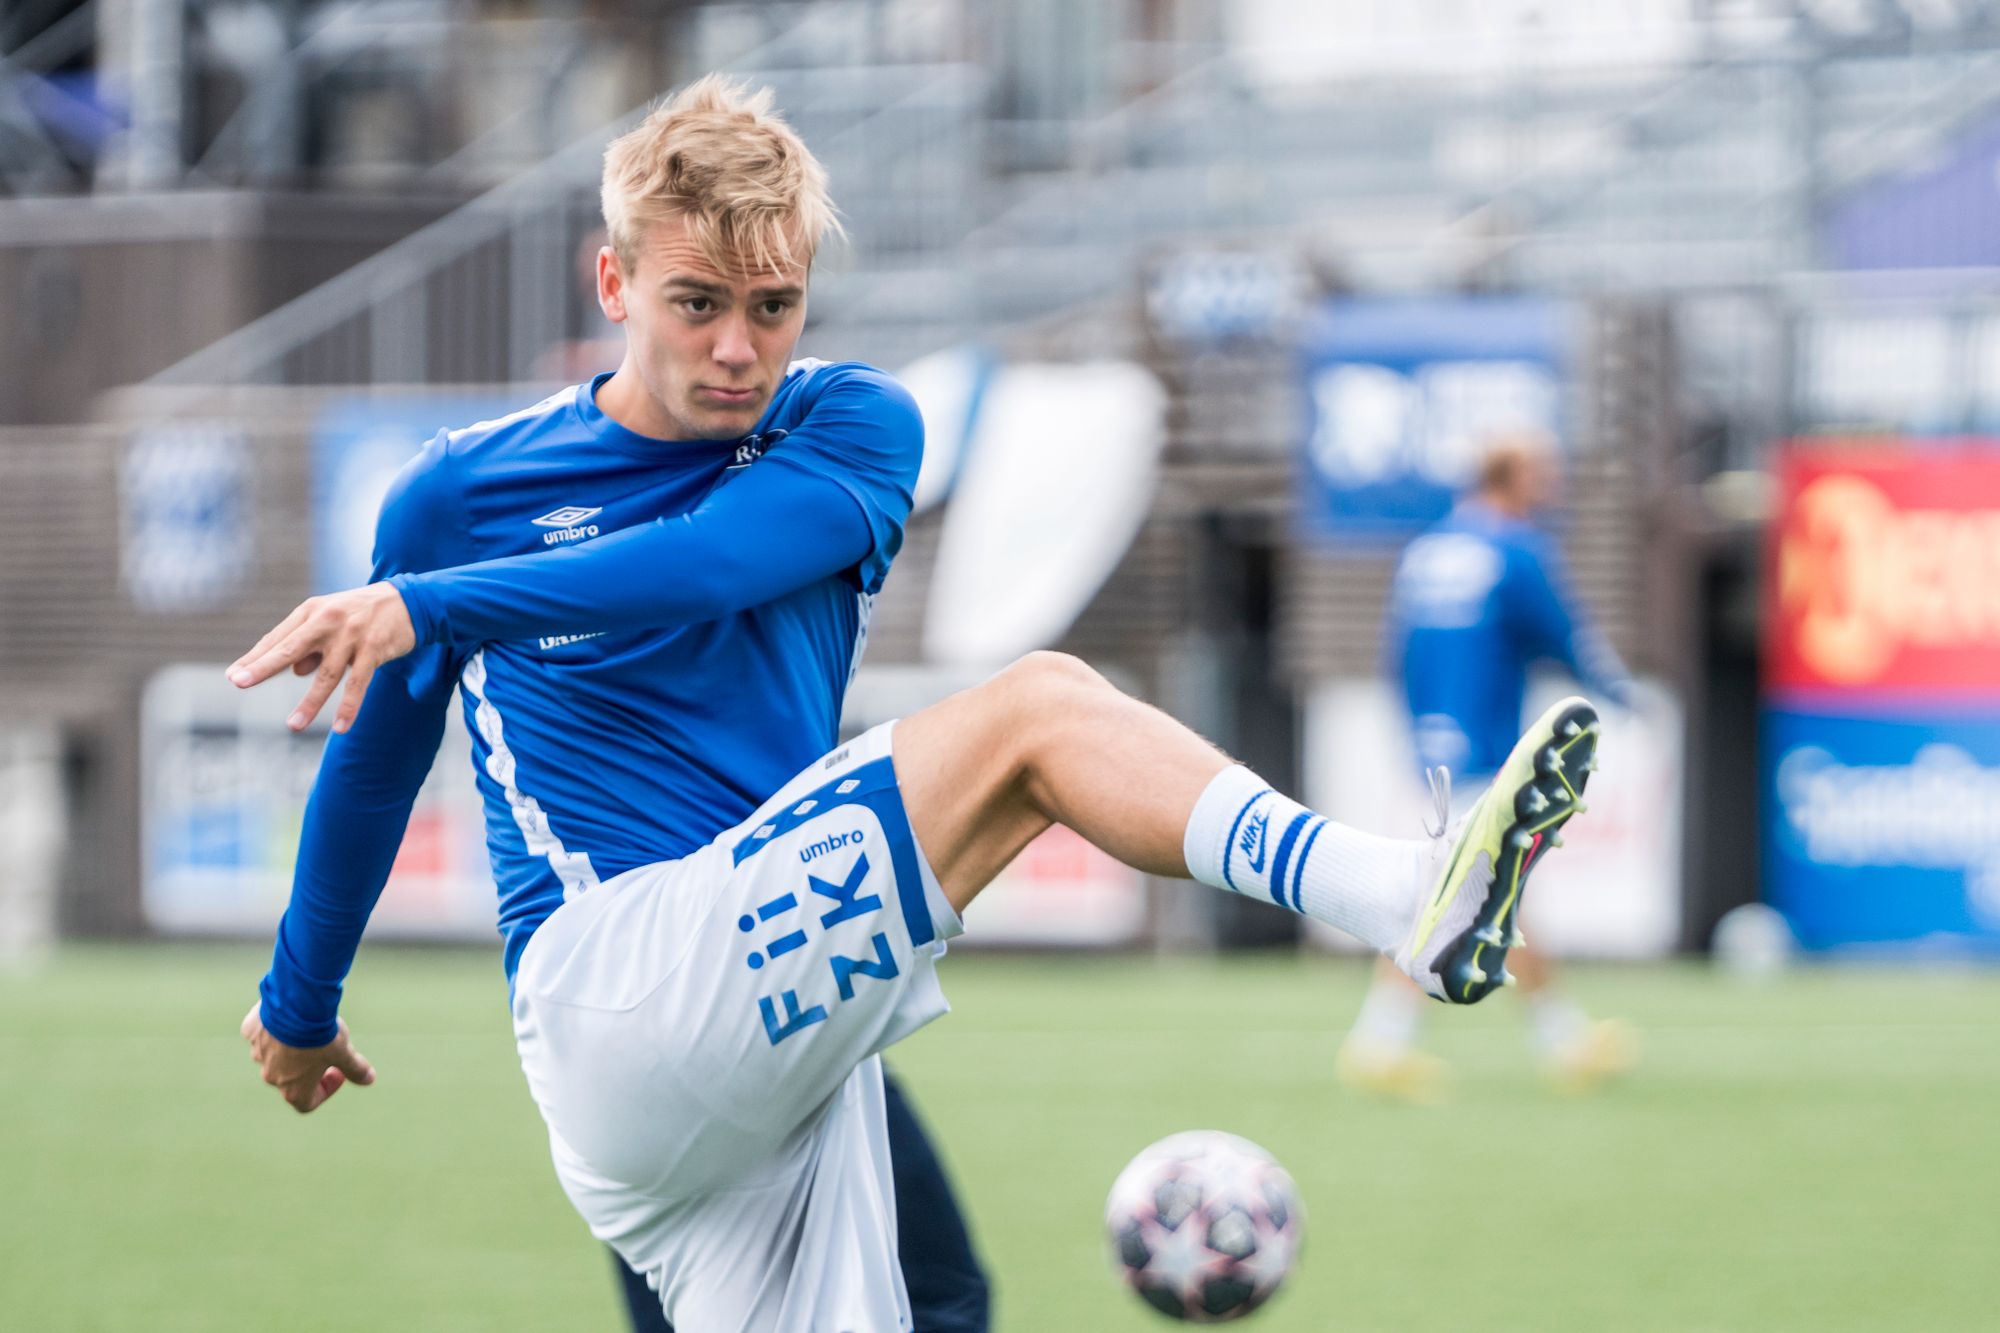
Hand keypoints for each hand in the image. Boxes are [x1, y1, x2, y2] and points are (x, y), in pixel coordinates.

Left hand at [227, 583, 416, 732]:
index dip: (256, 658)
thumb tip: (297, 671)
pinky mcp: (374, 650)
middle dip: (265, 666)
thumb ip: (311, 645)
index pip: (278, 638)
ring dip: (310, 702)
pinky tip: (342, 727)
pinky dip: (350, 706)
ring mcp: (352, 636)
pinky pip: (358, 683)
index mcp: (311, 612)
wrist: (409, 601)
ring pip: (326, 674)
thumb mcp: (332, 622)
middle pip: (291, 648)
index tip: (234, 677)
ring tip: (293, 725)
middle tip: (241, 682)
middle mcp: (328, 621)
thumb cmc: (361, 614)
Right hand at [241, 1003, 376, 1113]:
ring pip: (275, 1054)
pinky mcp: (250, 1033)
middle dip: (310, 1066)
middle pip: (291, 1078)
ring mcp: (258, 1053)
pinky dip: (275, 1027)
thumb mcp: (343, 1053)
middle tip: (327, 1047)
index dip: (326, 1090)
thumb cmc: (322, 1035)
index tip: (339, 1072)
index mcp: (293, 1089)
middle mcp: (271, 1076)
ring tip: (310, 1027)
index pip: (308, 1103)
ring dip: (292, 1046)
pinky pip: (262, 1033)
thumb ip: (355, 1069)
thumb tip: (368, 1079)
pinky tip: (292, 1013)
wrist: (297, 1004)